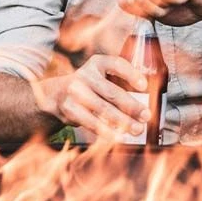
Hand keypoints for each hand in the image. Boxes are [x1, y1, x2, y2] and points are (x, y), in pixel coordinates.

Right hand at [36, 54, 150, 138]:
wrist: (55, 96)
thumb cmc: (87, 88)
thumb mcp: (99, 78)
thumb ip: (118, 85)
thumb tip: (142, 105)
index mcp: (97, 64)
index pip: (116, 64)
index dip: (131, 74)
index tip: (144, 85)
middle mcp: (85, 75)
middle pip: (112, 92)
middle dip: (132, 106)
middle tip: (146, 115)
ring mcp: (75, 92)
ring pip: (103, 109)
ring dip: (123, 121)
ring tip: (136, 129)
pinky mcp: (70, 109)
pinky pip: (92, 122)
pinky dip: (107, 131)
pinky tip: (118, 136)